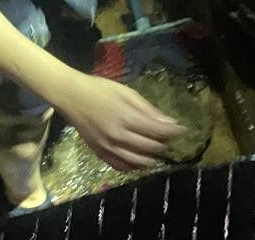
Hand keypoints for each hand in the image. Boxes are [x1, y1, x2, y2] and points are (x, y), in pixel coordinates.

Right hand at [58, 75, 184, 170]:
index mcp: (126, 118)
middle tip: (170, 139)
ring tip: (158, 151)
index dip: (174, 132)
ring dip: (152, 158)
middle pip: (150, 148)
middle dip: (164, 144)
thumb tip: (169, 122)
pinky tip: (140, 160)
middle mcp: (118, 137)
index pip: (158, 131)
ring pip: (138, 162)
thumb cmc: (100, 89)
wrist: (71, 96)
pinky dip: (134, 166)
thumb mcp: (126, 93)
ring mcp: (108, 148)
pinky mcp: (99, 153)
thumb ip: (148, 109)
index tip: (183, 130)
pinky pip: (121, 166)